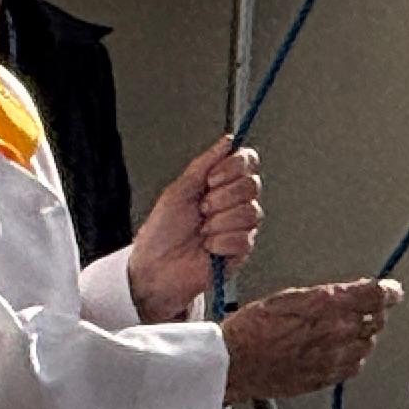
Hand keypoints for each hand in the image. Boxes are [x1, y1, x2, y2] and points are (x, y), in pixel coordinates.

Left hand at [126, 139, 262, 321]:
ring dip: (219, 222)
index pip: (248, 161)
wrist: (155, 267)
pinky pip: (244, 238)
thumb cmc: (162, 231)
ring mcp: (241, 225)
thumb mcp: (179, 190)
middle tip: (201, 209)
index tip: (212, 179)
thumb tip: (227, 140)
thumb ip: (205, 163)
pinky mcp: (242, 250)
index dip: (235, 167)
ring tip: (202, 231)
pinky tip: (208, 247)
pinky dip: (220, 242)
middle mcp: (235, 202)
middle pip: (252, 185)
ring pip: (250, 212)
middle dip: (222, 198)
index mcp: (221, 184)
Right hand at [220, 280, 402, 405]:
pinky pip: (354, 367)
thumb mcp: (289, 296)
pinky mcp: (325, 378)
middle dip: (373, 313)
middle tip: (362, 310)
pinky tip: (336, 352)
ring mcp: (332, 358)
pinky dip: (352, 357)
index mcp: (327, 305)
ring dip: (362, 336)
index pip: (377, 296)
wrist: (232, 364)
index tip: (393, 291)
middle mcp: (335, 331)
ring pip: (368, 344)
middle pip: (377, 321)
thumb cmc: (251, 328)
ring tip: (343, 331)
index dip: (389, 292)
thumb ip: (327, 295)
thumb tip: (354, 292)